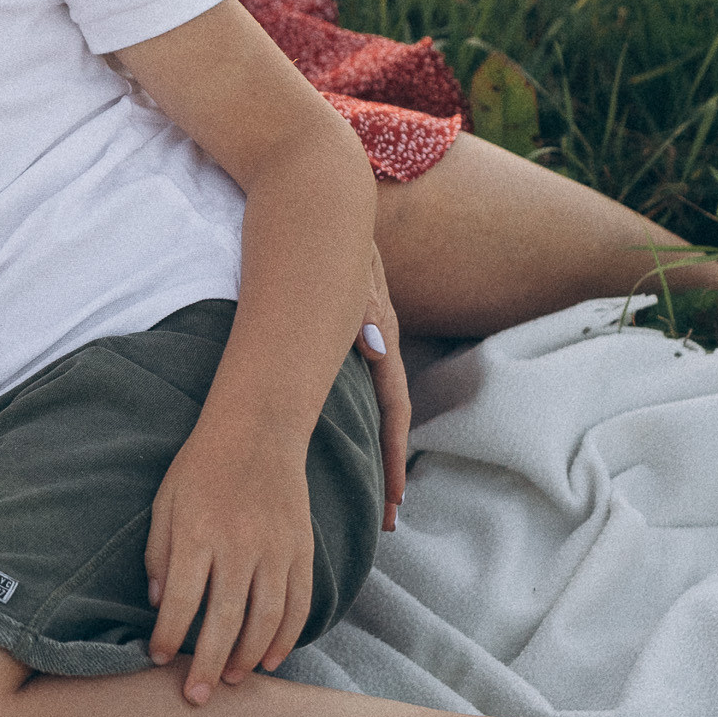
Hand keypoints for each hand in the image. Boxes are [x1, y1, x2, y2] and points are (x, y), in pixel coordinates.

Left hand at [145, 429, 317, 702]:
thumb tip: (160, 604)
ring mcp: (275, 549)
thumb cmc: (202, 468)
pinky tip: (269, 659)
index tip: (157, 658)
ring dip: (247, 657)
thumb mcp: (166, 503)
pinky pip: (298, 604)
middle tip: (196, 696)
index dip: (168, 635)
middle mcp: (238, 545)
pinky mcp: (302, 550)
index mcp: (198, 533)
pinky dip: (286, 637)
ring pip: (265, 619)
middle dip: (207, 664)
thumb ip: (160, 553)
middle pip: (224, 620)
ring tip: (230, 681)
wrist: (258, 430)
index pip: (182, 600)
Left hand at [359, 249, 407, 526]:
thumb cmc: (332, 242)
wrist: (322, 200)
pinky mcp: (348, 324)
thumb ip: (362, 313)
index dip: (394, 457)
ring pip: (372, 400)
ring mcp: (364, 333)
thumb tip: (375, 348)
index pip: (394, 410)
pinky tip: (339, 430)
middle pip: (386, 415)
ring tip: (369, 489)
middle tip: (386, 516)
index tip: (395, 502)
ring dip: (370, 441)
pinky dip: (355, 409)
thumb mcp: (353, 278)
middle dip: (386, 465)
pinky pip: (357, 377)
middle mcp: (377, 342)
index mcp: (382, 336)